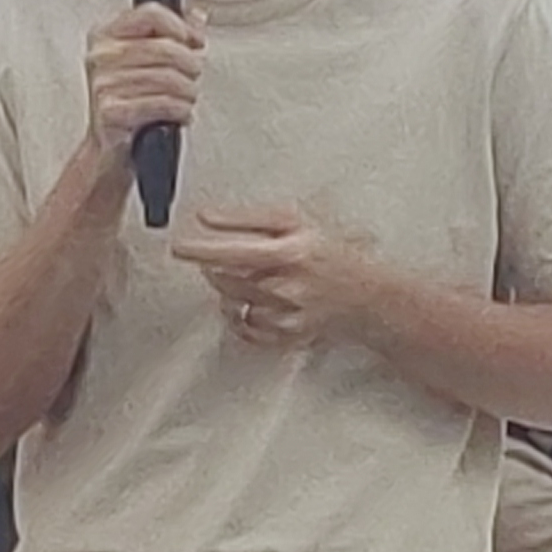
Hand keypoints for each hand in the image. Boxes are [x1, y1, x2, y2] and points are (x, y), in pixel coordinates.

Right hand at [84, 3, 203, 168]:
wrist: (110, 147)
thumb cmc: (130, 100)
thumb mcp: (148, 60)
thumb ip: (174, 33)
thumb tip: (197, 17)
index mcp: (105, 34)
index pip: (151, 14)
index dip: (181, 26)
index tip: (194, 41)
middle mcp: (101, 55)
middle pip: (166, 48)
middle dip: (191, 64)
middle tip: (194, 74)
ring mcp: (104, 83)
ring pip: (168, 77)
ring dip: (189, 91)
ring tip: (188, 97)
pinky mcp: (112, 111)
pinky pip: (163, 103)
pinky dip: (181, 110)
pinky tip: (181, 113)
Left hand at [173, 209, 378, 351]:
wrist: (369, 297)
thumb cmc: (333, 252)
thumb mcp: (299, 221)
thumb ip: (252, 218)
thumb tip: (207, 217)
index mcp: (292, 249)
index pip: (235, 245)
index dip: (204, 242)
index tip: (182, 239)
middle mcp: (287, 283)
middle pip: (226, 275)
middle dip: (209, 262)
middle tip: (202, 252)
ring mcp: (286, 312)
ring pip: (232, 301)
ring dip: (225, 287)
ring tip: (236, 274)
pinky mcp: (287, 335)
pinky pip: (246, 327)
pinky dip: (240, 314)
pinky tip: (248, 302)